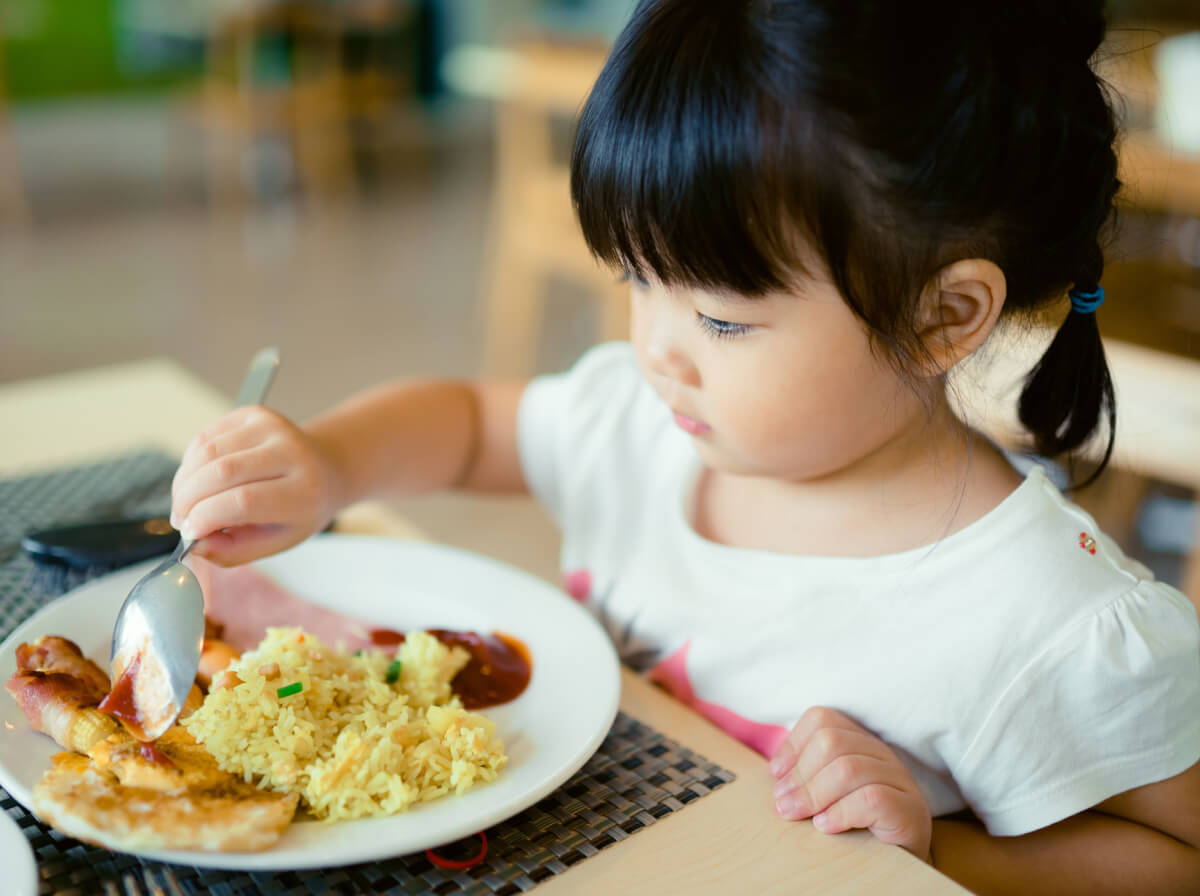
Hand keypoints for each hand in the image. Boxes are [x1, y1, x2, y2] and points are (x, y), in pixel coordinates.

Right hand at [170, 406, 343, 565]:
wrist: (325, 470)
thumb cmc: (299, 510)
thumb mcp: (275, 540)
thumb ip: (233, 550)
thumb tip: (194, 544)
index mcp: (304, 492)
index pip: (244, 501)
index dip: (205, 517)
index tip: (188, 533)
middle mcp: (292, 453)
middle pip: (221, 472)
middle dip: (187, 499)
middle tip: (180, 519)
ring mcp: (273, 428)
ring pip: (208, 451)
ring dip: (184, 481)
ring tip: (186, 502)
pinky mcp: (255, 414)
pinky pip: (206, 436)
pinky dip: (191, 462)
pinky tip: (198, 479)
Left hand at [768, 706, 931, 860]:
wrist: (902, 871)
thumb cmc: (858, 831)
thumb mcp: (827, 799)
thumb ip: (806, 781)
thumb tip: (776, 778)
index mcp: (860, 743)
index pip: (822, 720)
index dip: (793, 744)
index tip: (776, 775)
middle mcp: (882, 754)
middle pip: (832, 741)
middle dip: (800, 773)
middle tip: (783, 804)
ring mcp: (900, 780)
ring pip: (849, 768)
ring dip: (813, 794)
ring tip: (797, 815)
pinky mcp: (909, 810)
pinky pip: (872, 798)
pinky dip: (841, 812)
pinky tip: (825, 826)